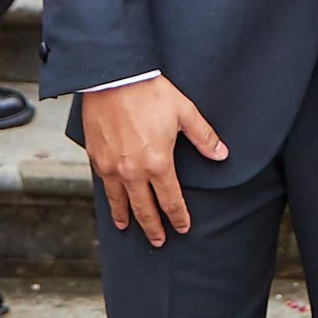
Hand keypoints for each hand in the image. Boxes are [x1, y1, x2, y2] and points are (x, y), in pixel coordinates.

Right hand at [82, 76, 228, 243]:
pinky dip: (108, 198)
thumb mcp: (184, 112)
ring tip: (127, 228)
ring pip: (119, 202)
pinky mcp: (95, 157)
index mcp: (158, 163)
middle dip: (153, 227)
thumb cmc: (149, 92)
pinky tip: (111, 200)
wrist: (113, 77)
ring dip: (126, 217)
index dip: (178, 216)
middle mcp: (133, 172)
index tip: (182, 227)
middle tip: (158, 240)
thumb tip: (221, 154)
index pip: (170, 200)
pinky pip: (103, 185)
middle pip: (144, 209)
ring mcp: (111, 167)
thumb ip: (203, 137)